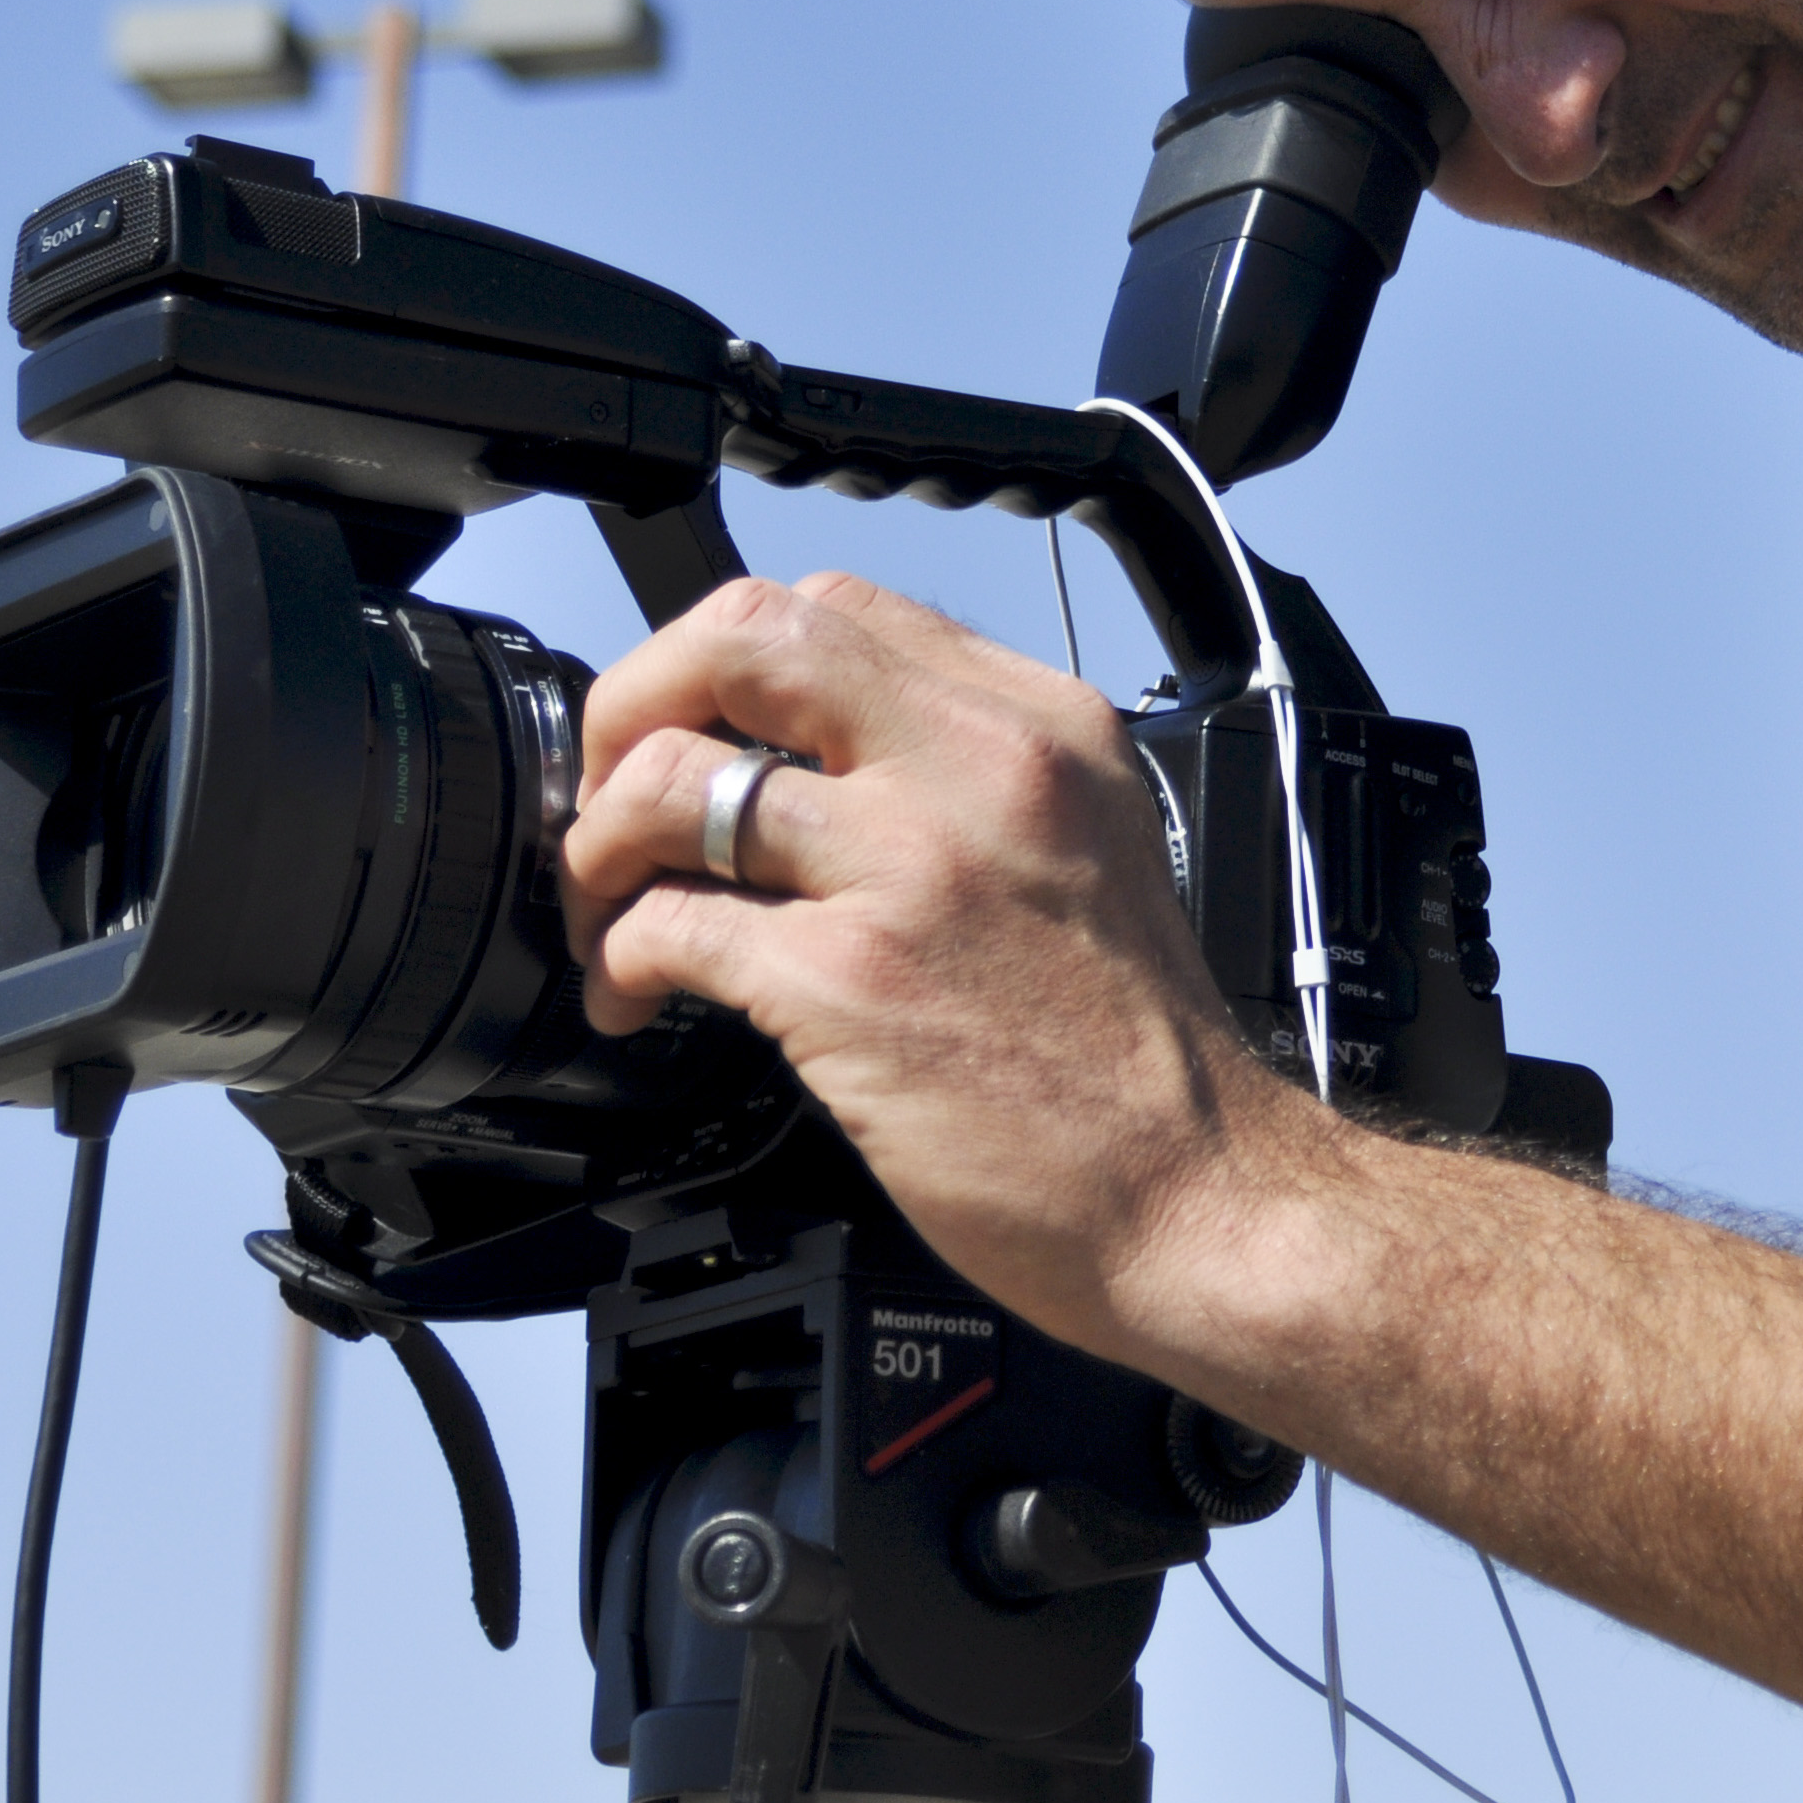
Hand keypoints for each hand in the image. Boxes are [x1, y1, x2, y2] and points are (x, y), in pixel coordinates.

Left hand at [554, 570, 1311, 1349]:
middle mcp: (981, 770)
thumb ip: (973, 784)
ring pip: (678, 780)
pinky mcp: (852, 983)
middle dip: (638, 705)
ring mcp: (912, 869)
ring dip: (602, 846)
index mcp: (1043, 728)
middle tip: (615, 787)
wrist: (1199, 1194)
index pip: (835, 609)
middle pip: (744, 641)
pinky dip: (623, 958)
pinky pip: (672, 923)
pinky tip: (639, 995)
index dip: (725, 663)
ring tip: (610, 910)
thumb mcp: (1093, 851)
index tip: (693, 729)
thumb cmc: (1143, 1060)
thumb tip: (817, 765)